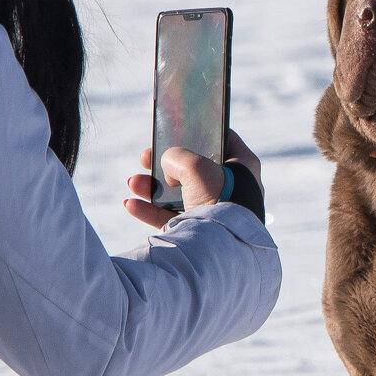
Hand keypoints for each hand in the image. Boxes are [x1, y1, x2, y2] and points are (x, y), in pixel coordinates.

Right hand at [124, 129, 261, 228]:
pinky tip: (131, 204)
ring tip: (133, 183)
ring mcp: (215, 211)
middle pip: (193, 169)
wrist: (220, 245)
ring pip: (178, 194)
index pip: (223, 141)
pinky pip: (172, 218)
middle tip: (146, 158)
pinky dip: (151, 211)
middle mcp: (232, 189)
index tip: (177, 130)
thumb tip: (166, 166)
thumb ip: (176, 156)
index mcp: (243, 168)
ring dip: (152, 187)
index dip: (200, 133)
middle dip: (164, 164)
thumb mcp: (194, 165)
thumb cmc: (217, 197)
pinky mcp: (200, 231)